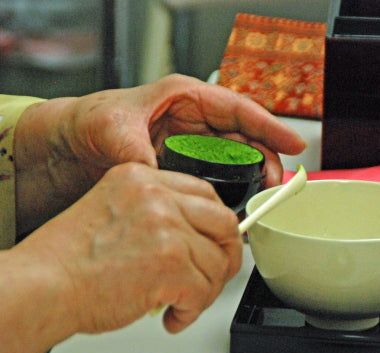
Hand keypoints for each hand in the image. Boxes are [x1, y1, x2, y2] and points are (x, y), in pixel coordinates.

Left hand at [14, 74, 305, 233]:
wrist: (65, 151)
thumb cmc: (88, 122)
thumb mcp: (109, 126)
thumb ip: (134, 149)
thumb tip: (154, 175)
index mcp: (185, 99)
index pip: (238, 110)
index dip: (269, 126)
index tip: (293, 142)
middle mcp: (194, 123)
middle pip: (244, 139)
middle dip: (265, 160)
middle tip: (275, 184)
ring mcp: (190, 148)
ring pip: (234, 162)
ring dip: (250, 180)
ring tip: (260, 199)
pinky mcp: (184, 171)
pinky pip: (215, 181)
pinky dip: (228, 194)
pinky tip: (233, 208)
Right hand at [14, 162, 241, 333]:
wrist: (40, 286)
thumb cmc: (67, 260)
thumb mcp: (114, 212)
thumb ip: (156, 214)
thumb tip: (196, 238)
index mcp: (142, 179)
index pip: (204, 193)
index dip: (217, 224)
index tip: (217, 242)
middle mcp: (157, 197)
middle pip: (223, 222)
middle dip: (226, 255)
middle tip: (216, 275)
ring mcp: (166, 228)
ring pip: (216, 263)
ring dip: (206, 291)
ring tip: (182, 304)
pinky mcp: (171, 264)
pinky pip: (203, 292)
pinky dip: (191, 312)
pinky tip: (172, 316)